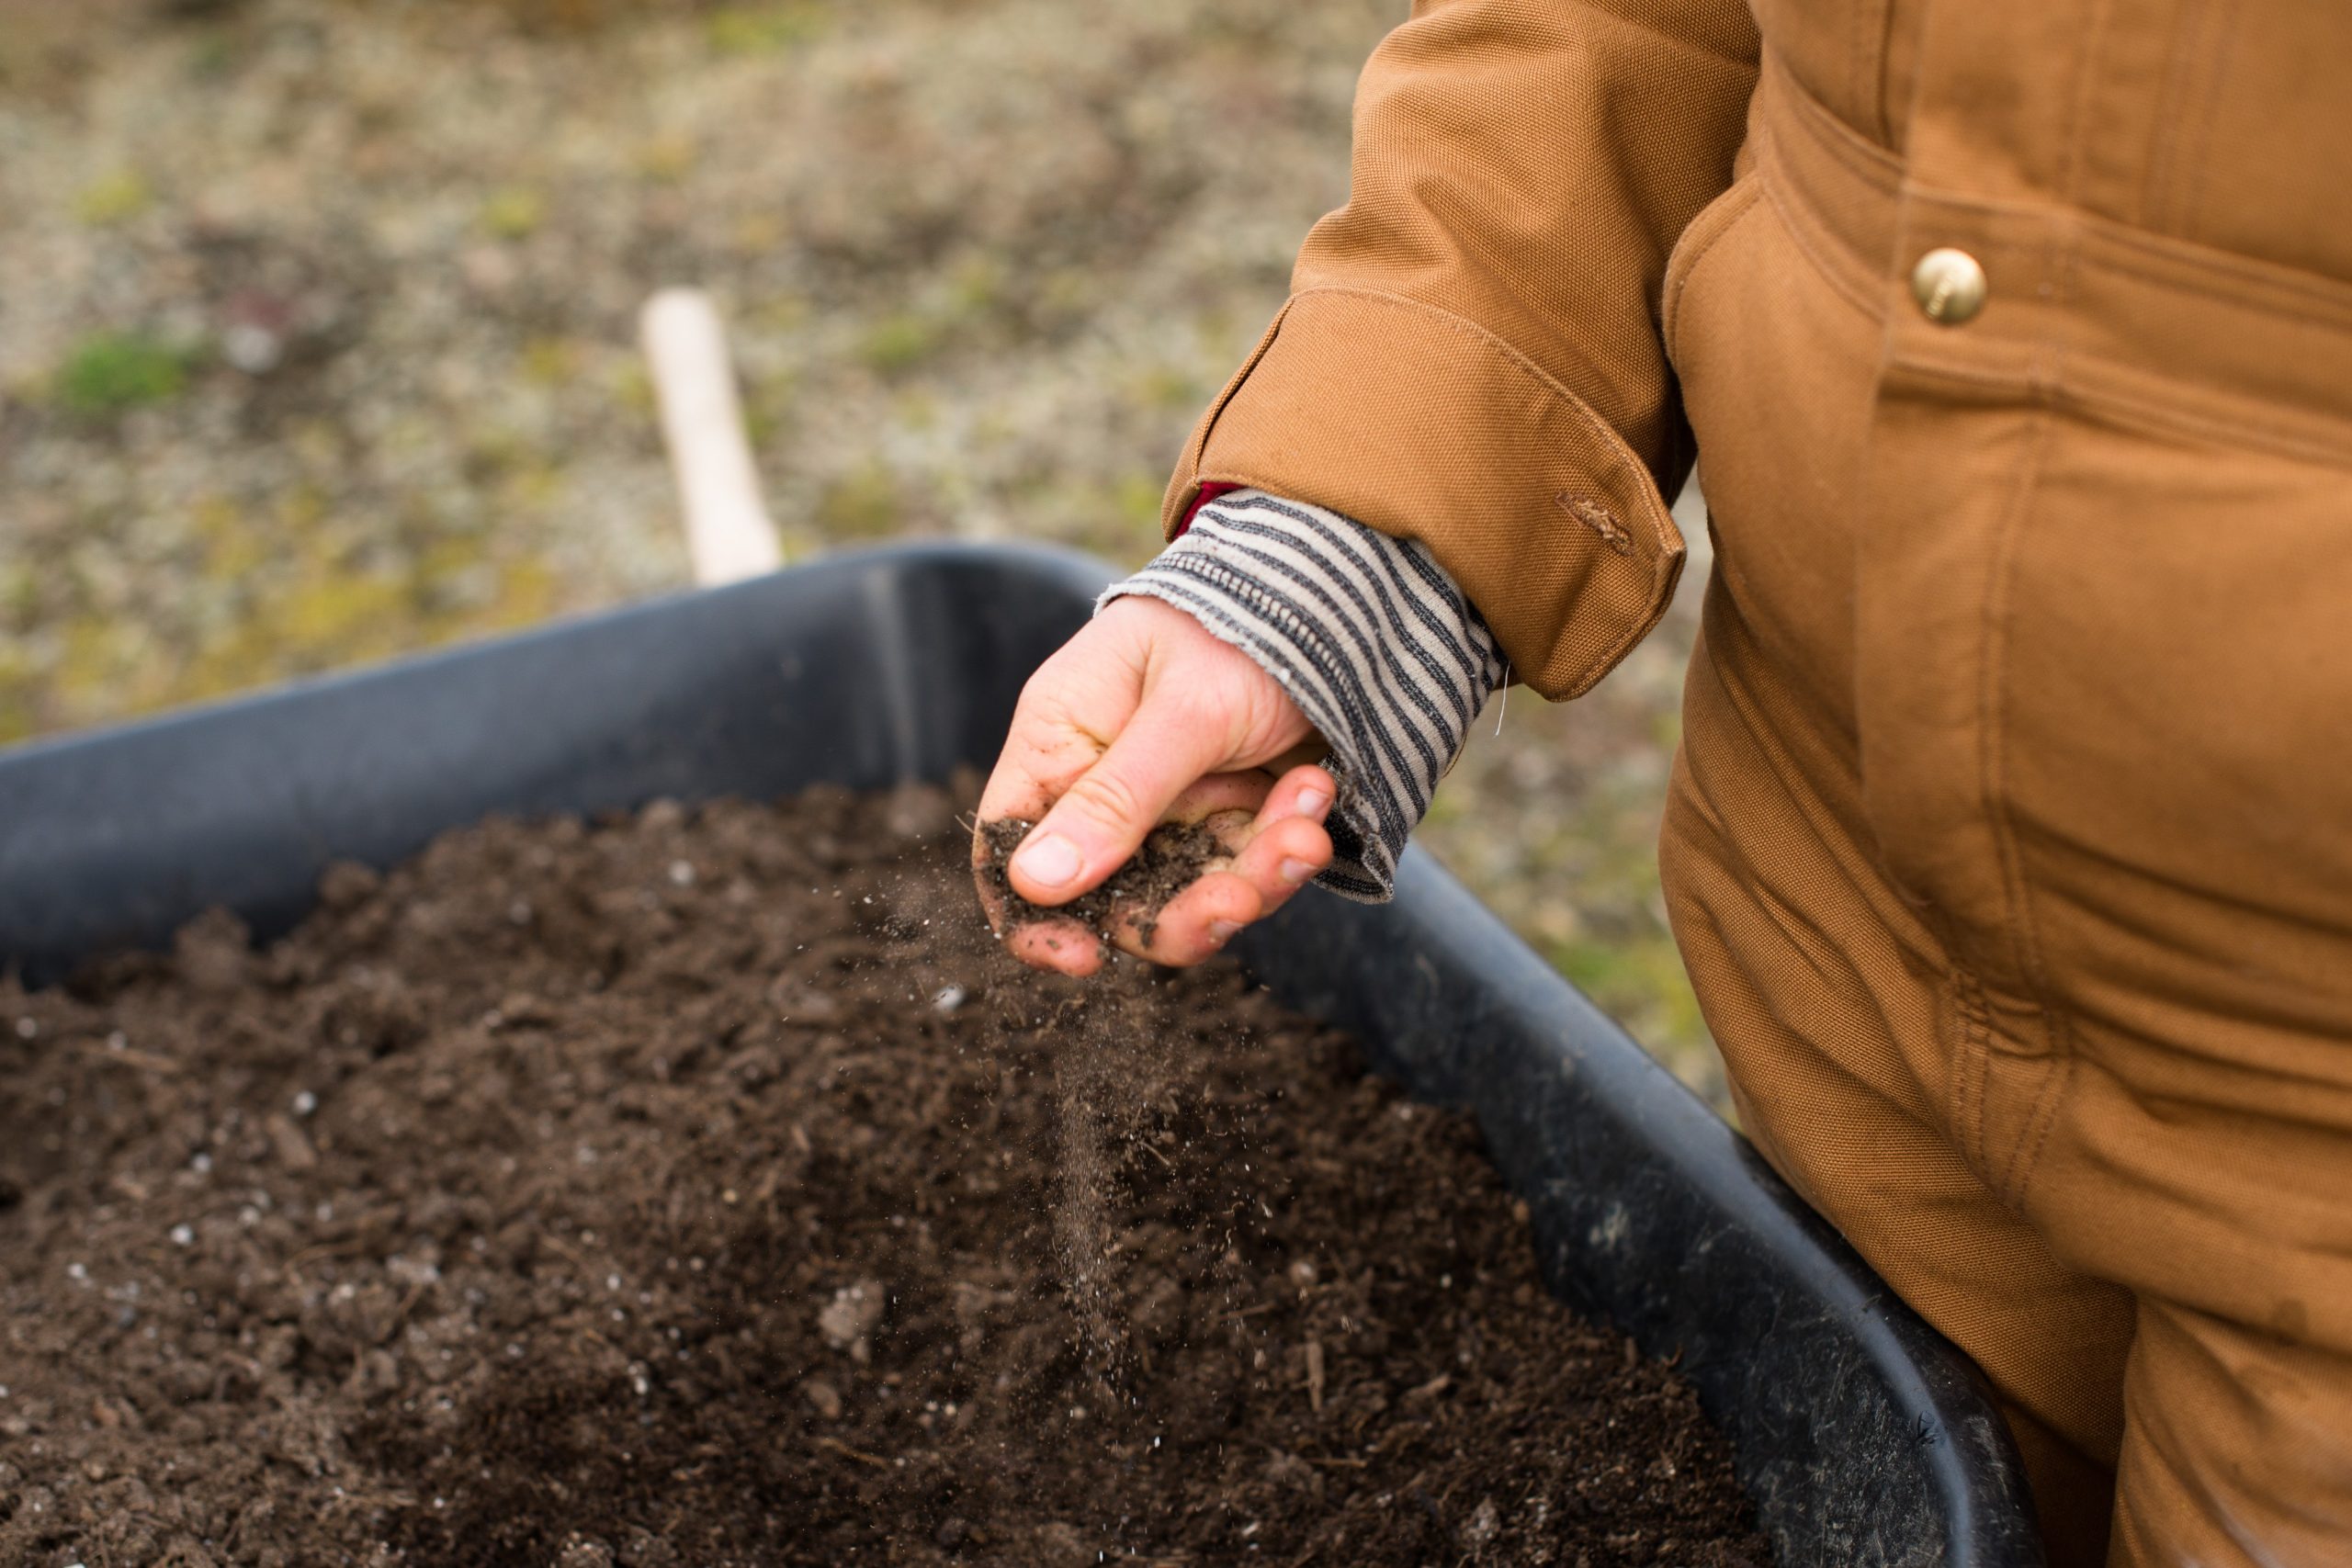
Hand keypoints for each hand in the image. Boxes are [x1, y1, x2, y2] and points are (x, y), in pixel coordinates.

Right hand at [973, 596, 1336, 975]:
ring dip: (1255, 875)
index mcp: (1061, 740)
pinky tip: (1315, 791)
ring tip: (1305, 833)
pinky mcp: (1232, 813)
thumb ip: (1116, 798)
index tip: (1084, 960)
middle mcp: (1106, 781)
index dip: (1033, 916)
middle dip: (1184, 909)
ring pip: (1192, 891)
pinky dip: (1287, 842)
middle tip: (1241, 900)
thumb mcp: (1182, 712)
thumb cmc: (1236, 626)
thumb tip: (1033, 884)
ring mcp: (1173, 803)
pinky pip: (1248, 867)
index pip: (1011, 846)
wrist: (1335, 594)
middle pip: (1115, 893)